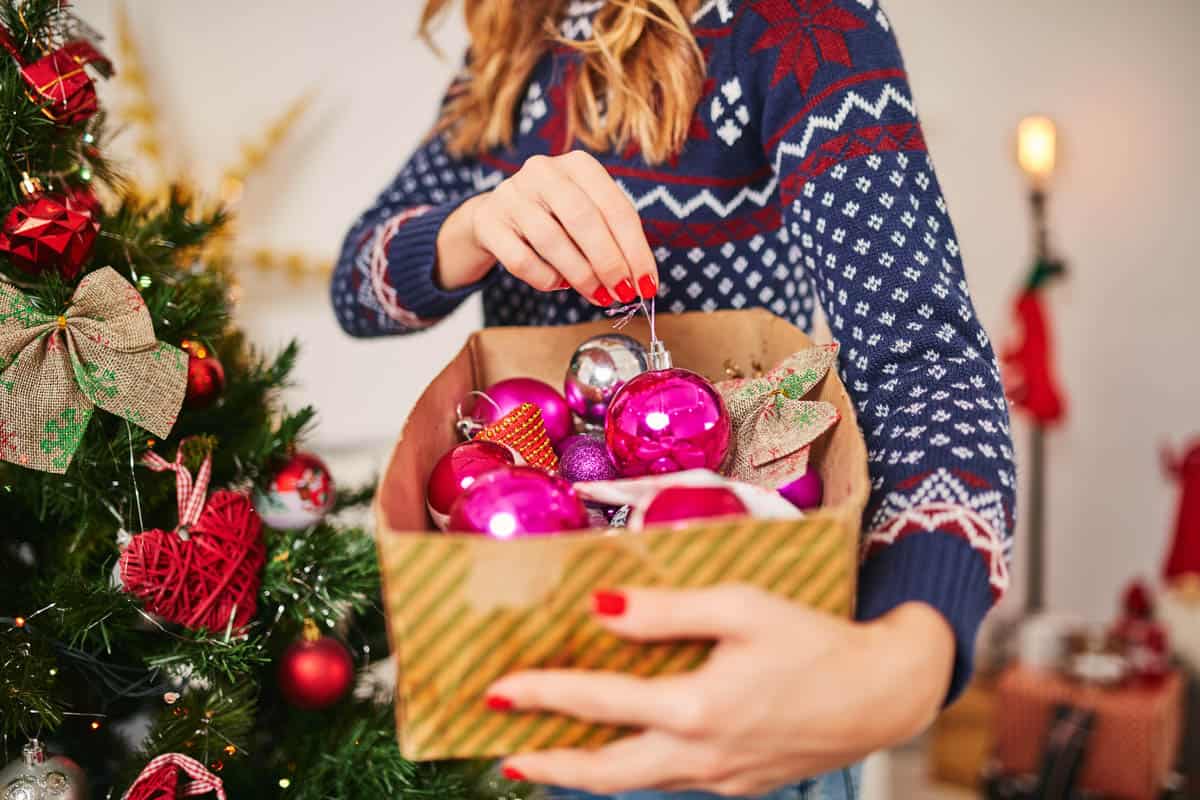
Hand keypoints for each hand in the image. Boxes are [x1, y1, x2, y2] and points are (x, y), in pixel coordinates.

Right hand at [435, 151, 657, 304]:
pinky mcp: (489, 222)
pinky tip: (559, 284)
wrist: (494, 217)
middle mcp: (543, 172)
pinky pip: (522, 260)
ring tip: (597, 295)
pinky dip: (546, 279)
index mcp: (578, 165)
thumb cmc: (554, 219)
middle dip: (609, 263)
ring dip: (581, 275)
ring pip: (552, 241)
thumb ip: (613, 241)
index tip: (647, 284)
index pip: (615, 207)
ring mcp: (511, 195)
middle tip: (623, 293)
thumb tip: (639, 282)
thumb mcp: (587, 215)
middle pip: (584, 219)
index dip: (635, 250)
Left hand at [486, 587, 954, 796]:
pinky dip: (634, 770)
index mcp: (697, 708)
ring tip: (545, 756)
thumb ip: (668, 609)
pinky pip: (672, 782)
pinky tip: (627, 750)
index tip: (497, 688)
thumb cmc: (816, 640)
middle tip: (501, 748)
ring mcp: (720, 779)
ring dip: (584, 771)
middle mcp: (701, 755)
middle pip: (604, 772)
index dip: (542, 694)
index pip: (599, 702)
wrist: (885, 694)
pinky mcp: (740, 786)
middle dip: (547, 761)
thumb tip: (600, 609)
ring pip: (636, 785)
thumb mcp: (743, 606)